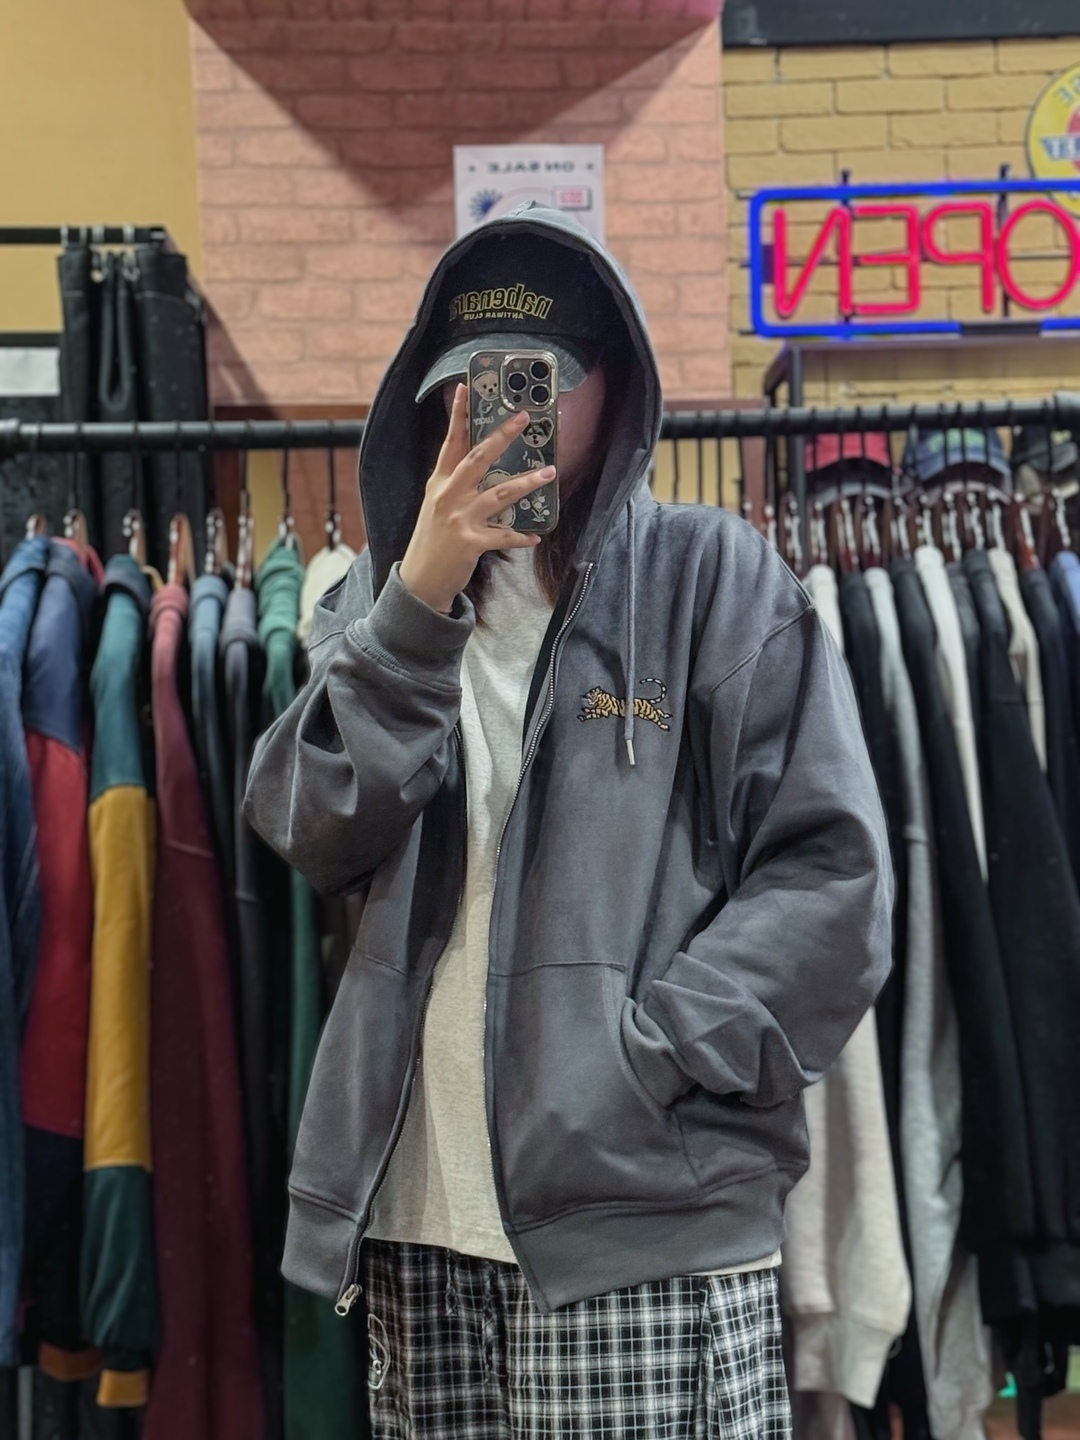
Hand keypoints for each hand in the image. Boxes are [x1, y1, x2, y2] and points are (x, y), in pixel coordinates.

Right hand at [398, 384, 554, 614]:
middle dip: (502, 436)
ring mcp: (459, 519)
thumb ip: (454, 484)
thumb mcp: (436, 505)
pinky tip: (536, 537)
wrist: (420, 579)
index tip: (466, 388)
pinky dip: (521, 537)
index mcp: (439, 483)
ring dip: (527, 483)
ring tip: (549, 474)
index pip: (451, 443)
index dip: (458, 415)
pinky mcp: (471, 543)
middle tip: (523, 418)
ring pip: (500, 494)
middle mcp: (448, 496)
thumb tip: (481, 464)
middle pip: (478, 458)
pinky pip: (504, 536)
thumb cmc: (432, 540)